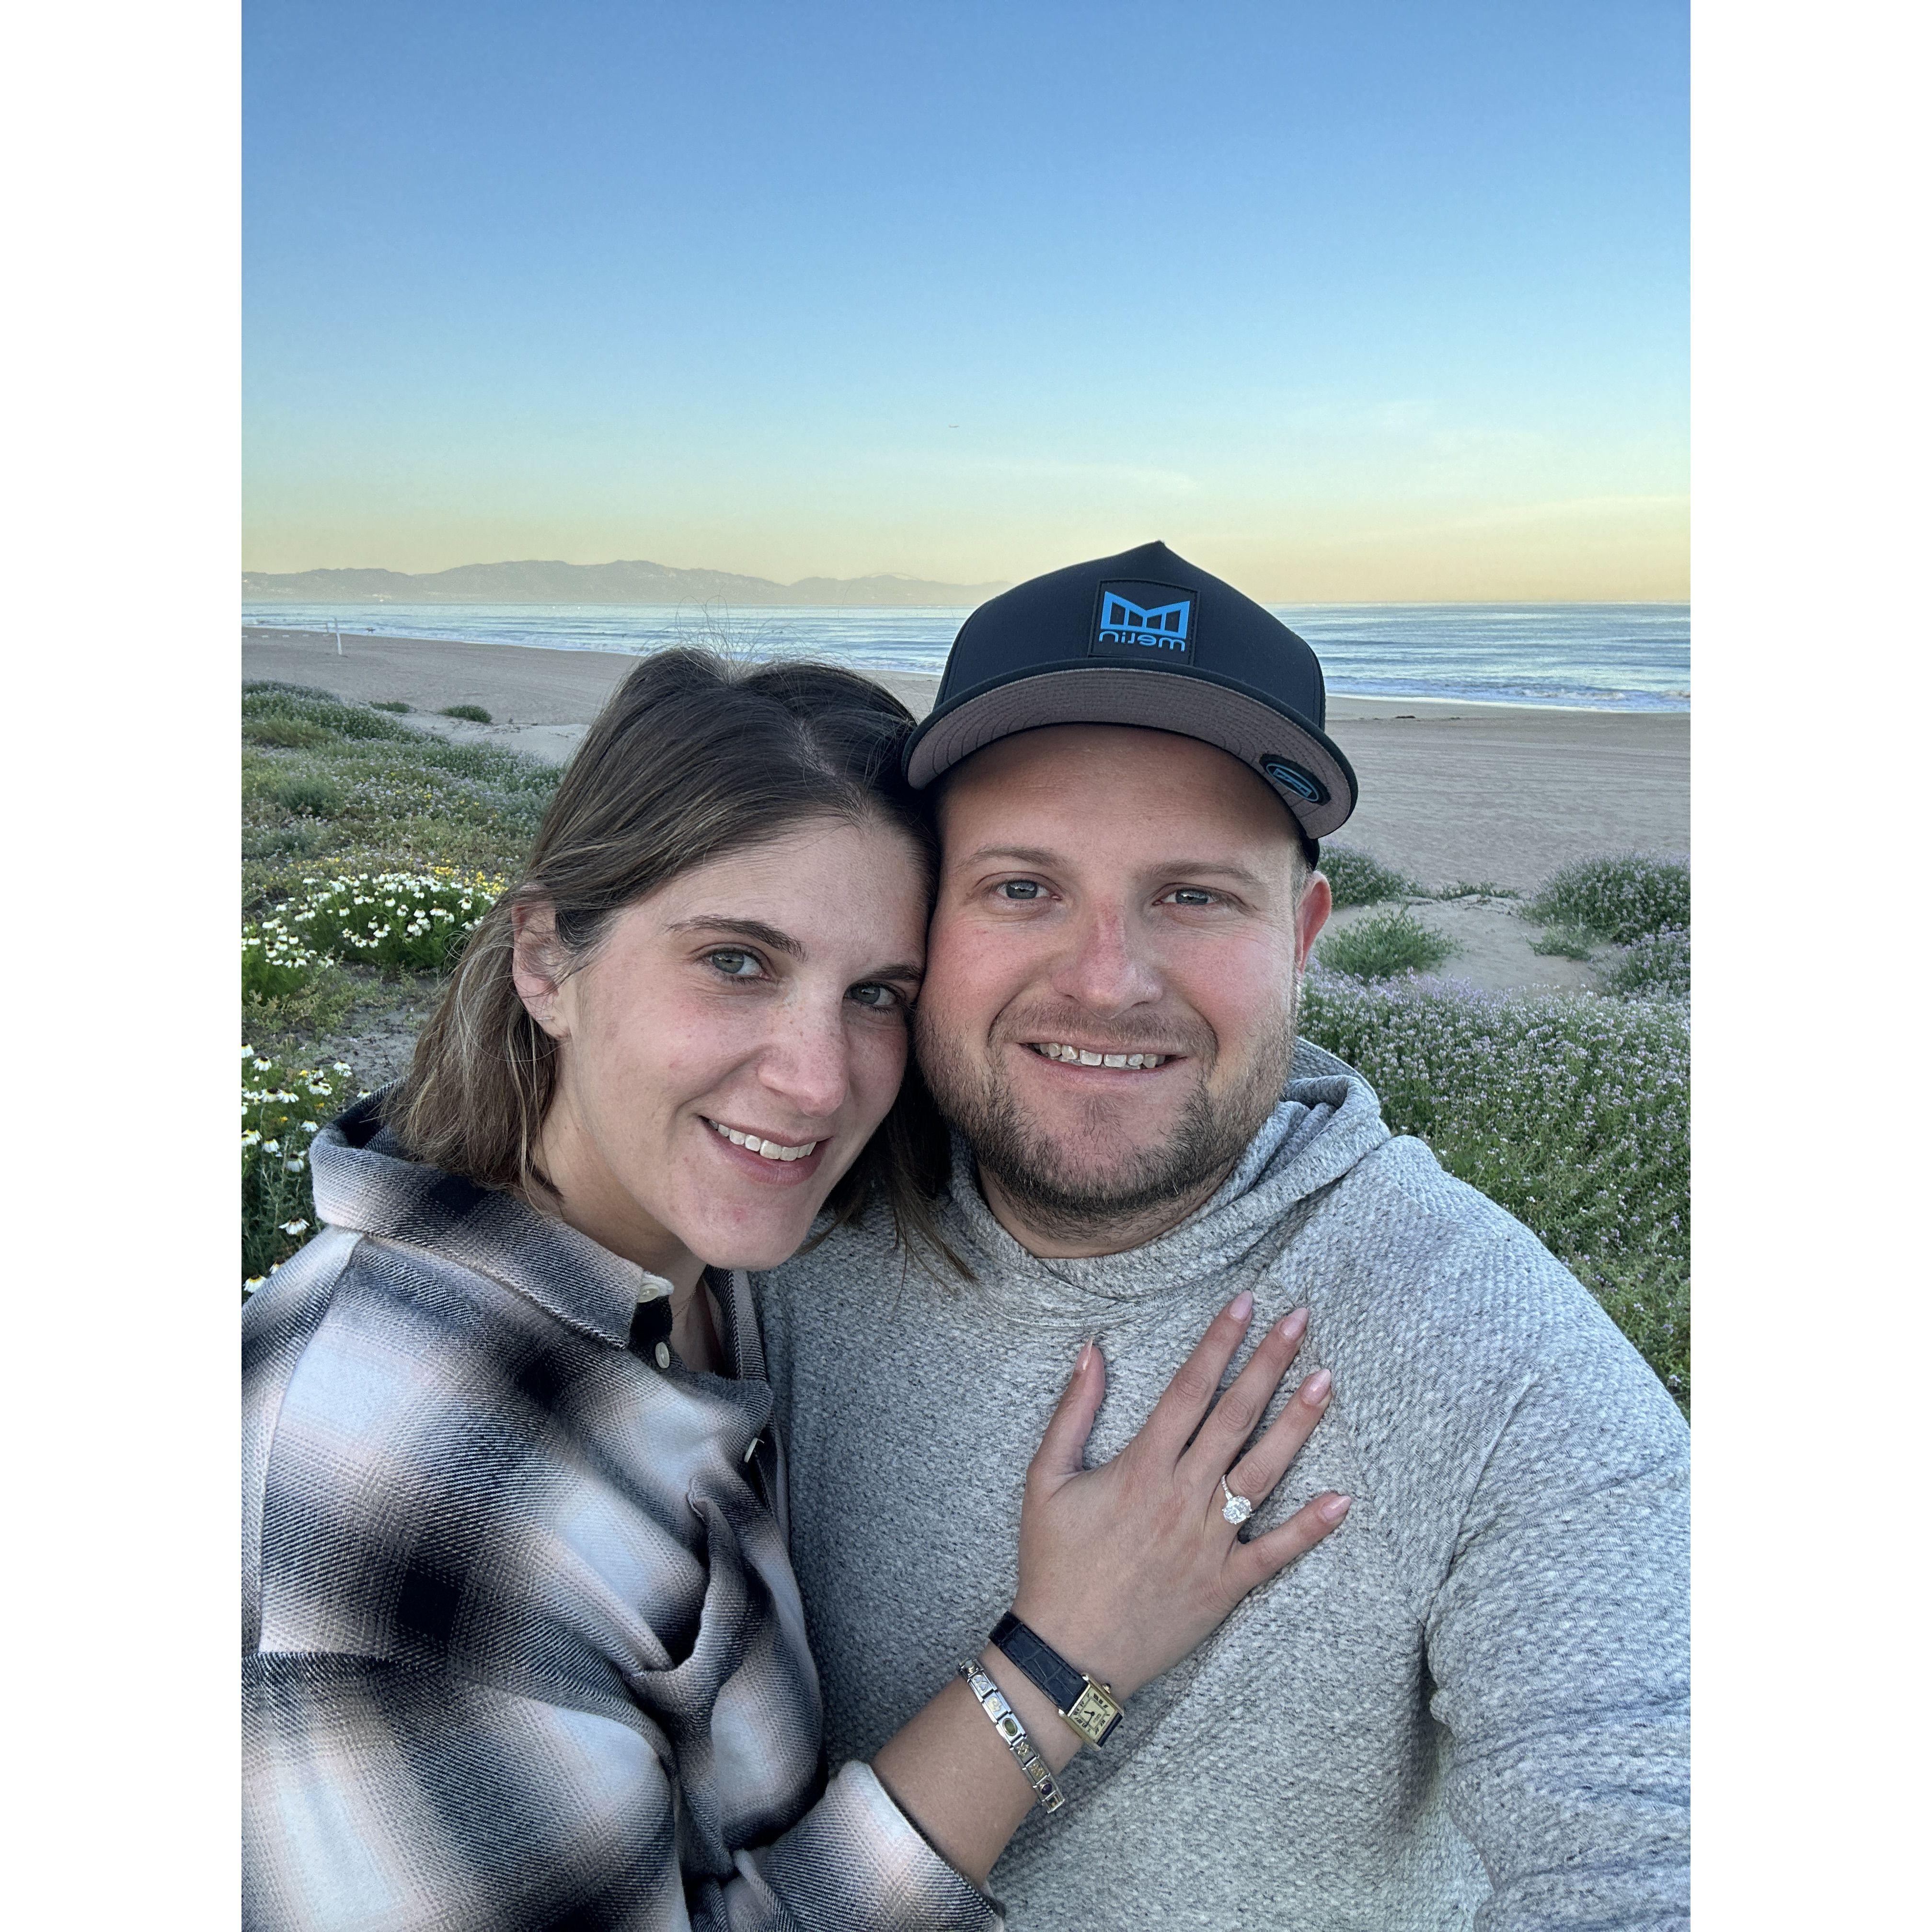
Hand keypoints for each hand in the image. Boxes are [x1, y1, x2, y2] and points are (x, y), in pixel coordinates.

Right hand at [1009, 1291, 1346, 1700]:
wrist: (1066, 1653)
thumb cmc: (1053, 1563)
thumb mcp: (1043, 1481)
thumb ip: (1072, 1414)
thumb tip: (1091, 1352)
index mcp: (1140, 1468)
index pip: (1190, 1389)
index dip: (1219, 1342)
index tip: (1246, 1302)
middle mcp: (1181, 1497)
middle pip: (1235, 1416)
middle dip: (1270, 1362)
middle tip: (1301, 1320)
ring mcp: (1208, 1542)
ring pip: (1263, 1472)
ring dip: (1298, 1424)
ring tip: (1327, 1381)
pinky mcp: (1225, 1585)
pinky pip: (1276, 1552)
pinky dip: (1311, 1527)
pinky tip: (1343, 1498)